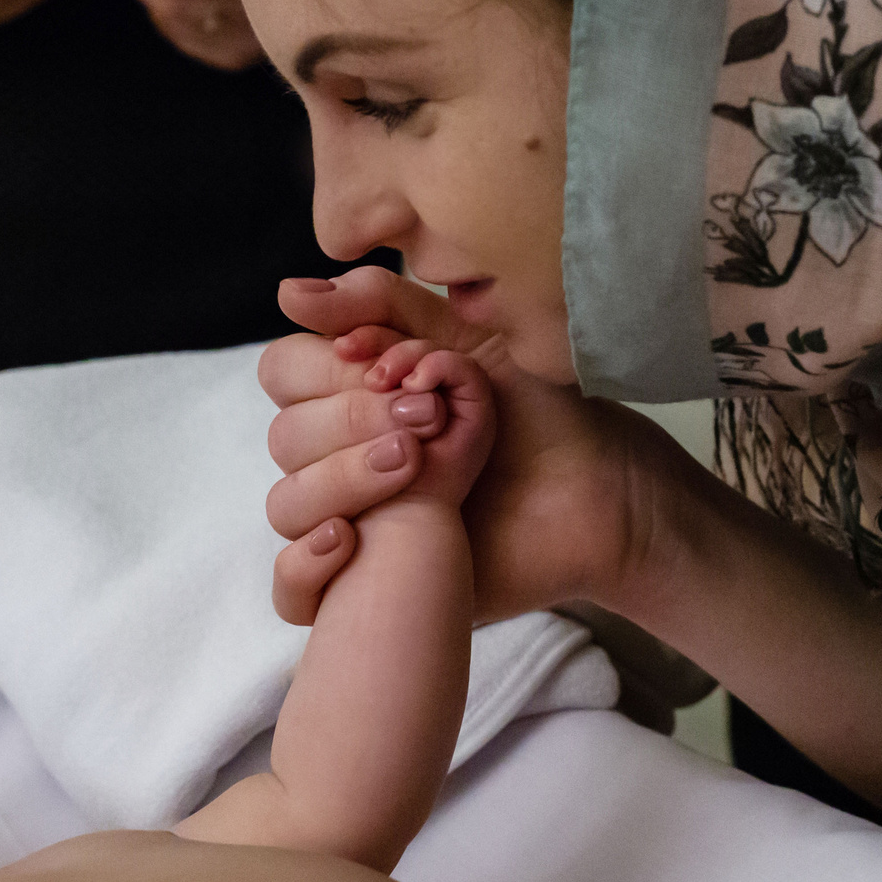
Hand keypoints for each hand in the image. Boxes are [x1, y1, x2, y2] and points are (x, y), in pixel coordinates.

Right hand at [259, 269, 677, 626]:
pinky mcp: (370, 586)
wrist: (596, 489)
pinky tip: (351, 540)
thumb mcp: (465, 339)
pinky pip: (292, 587)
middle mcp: (342, 459)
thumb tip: (289, 293)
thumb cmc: (536, 411)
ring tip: (414, 466)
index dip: (327, 368)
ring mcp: (354, 524)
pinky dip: (305, 565)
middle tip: (424, 419)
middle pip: (285, 436)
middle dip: (351, 419)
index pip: (285, 371)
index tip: (394, 370)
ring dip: (342, 479)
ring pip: (287, 506)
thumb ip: (385, 307)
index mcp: (355, 396)